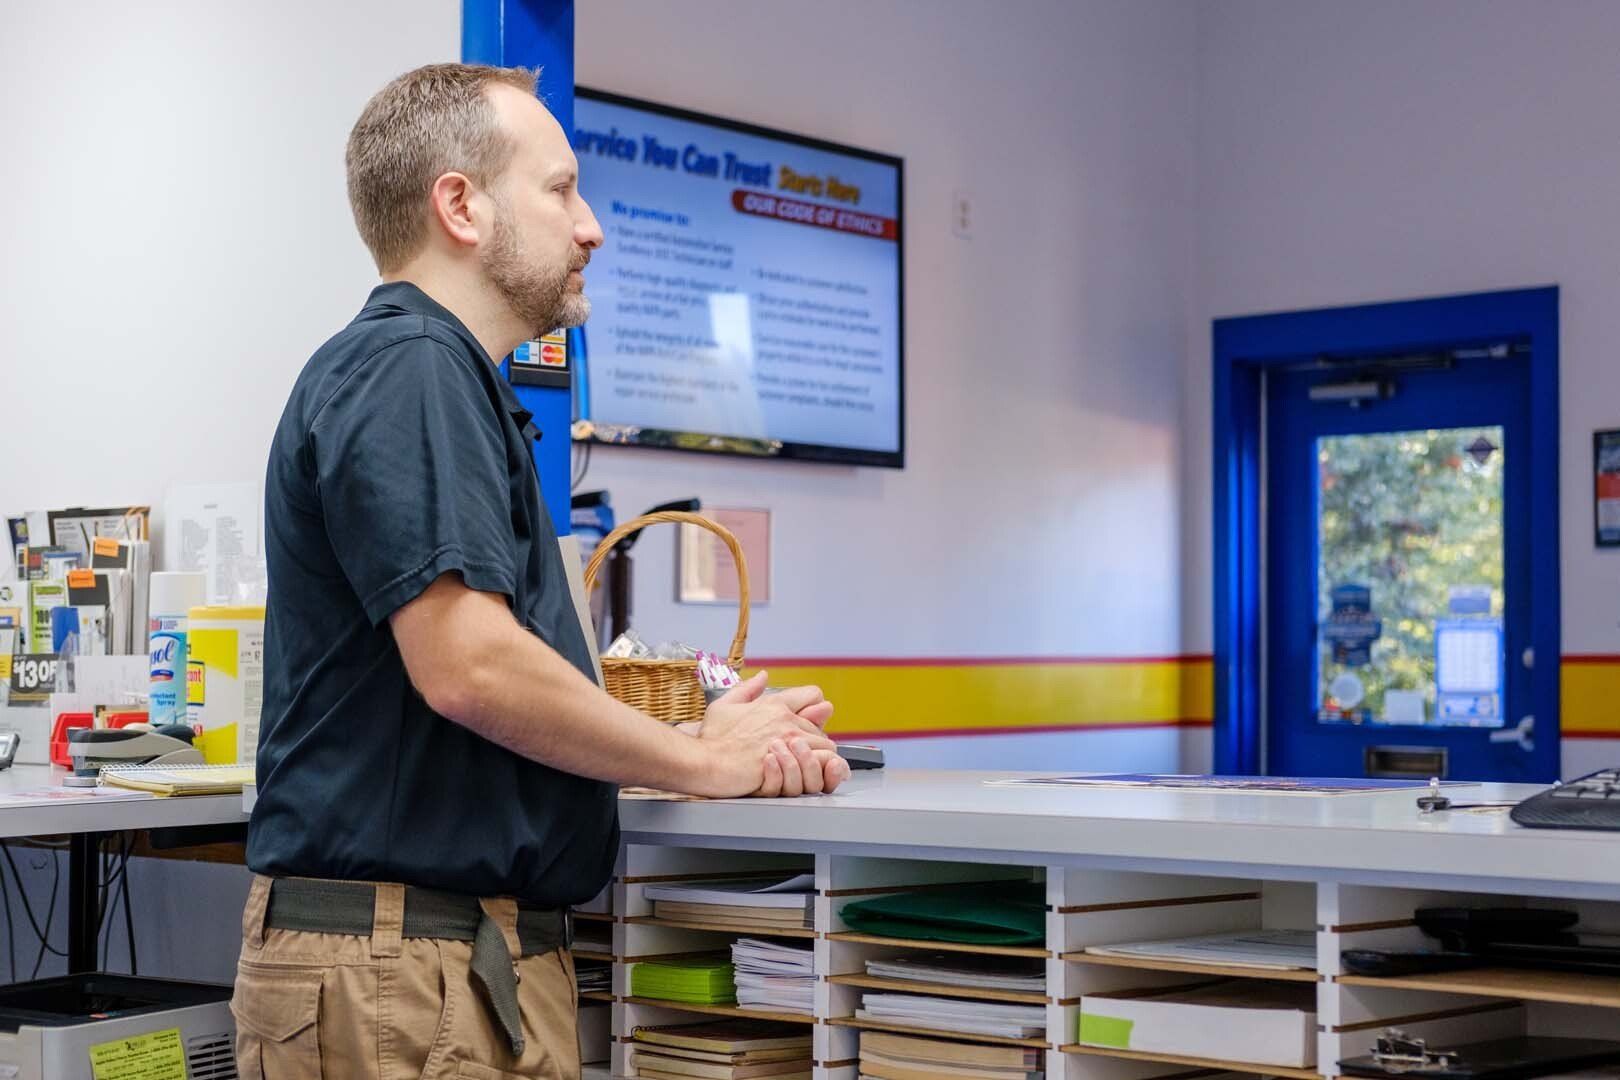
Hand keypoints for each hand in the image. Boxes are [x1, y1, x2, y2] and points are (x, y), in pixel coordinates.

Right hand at [689, 672, 844, 797]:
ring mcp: (788, 739)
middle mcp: (785, 718)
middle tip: (799, 751)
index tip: (806, 722)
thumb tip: (763, 676)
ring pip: (824, 744)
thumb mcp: (723, 706)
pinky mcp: (789, 760)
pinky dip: (816, 768)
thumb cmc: (711, 739)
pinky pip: (819, 762)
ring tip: (801, 765)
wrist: (705, 762)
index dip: (813, 709)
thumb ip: (746, 690)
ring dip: (816, 755)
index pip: (813, 695)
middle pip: (821, 725)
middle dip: (813, 738)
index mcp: (773, 703)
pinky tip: (805, 773)